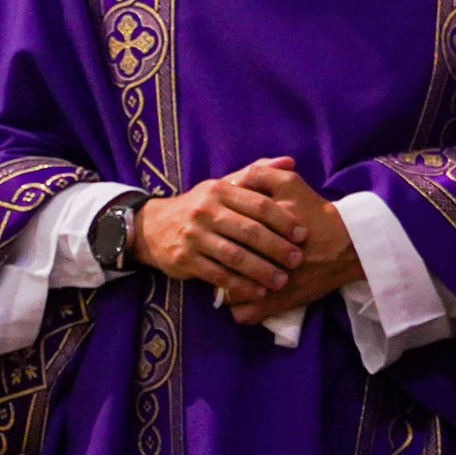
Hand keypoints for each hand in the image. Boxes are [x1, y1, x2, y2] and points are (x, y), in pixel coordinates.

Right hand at [135, 164, 305, 304]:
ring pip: (234, 255)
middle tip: (297, 260)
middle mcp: (206, 211)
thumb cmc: (201, 205)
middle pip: (249, 231)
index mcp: (221, 190)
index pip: (260, 205)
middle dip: (277, 247)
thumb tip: (290, 162)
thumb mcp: (224, 184)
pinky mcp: (184, 259)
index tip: (303, 234)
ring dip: (261, 270)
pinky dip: (239, 285)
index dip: (284, 220)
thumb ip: (257, 173)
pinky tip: (257, 292)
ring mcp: (193, 236)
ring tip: (281, 280)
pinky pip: (217, 275)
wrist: (152, 226)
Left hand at [220, 163, 361, 324]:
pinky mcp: (273, 306)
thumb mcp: (291, 184)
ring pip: (226, 291)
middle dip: (219, 258)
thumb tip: (233, 180)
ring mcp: (261, 286)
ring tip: (237, 276)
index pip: (219, 234)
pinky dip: (243, 308)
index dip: (217, 231)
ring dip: (229, 285)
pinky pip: (242, 314)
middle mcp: (252, 260)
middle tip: (224, 254)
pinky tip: (249, 297)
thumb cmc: (317, 215)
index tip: (221, 231)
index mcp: (252, 230)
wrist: (348, 246)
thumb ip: (260, 174)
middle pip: (219, 263)